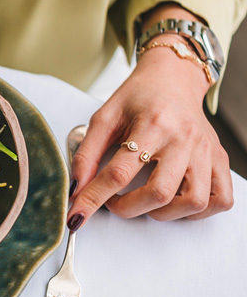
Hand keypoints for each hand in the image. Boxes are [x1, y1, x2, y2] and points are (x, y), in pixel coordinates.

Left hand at [68, 35, 233, 229]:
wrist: (173, 79)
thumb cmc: (138, 98)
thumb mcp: (104, 118)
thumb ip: (87, 154)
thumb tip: (76, 188)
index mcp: (152, 125)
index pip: (118, 173)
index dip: (93, 199)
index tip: (76, 216)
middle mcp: (184, 139)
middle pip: (159, 193)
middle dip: (128, 209)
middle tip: (114, 202)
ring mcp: (206, 151)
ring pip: (193, 202)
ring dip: (164, 214)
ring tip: (145, 201)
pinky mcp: (220, 159)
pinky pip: (220, 199)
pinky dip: (198, 212)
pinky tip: (176, 202)